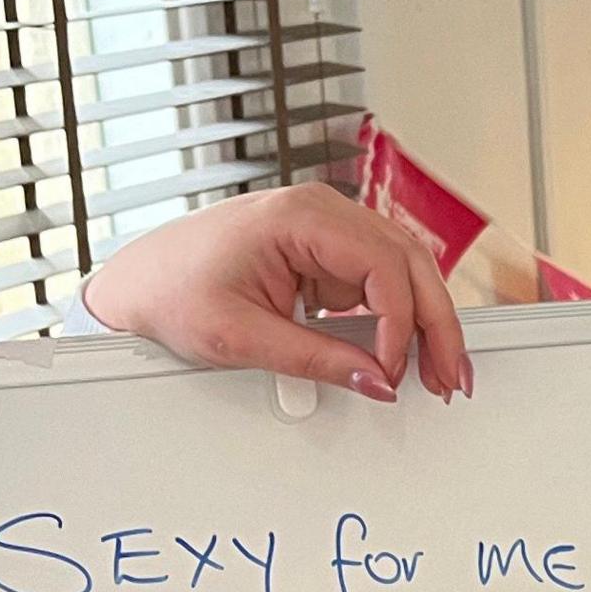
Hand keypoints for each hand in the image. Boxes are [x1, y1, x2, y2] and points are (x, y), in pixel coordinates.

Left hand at [78, 183, 473, 402]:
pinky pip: (378, 281)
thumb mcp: (241, 337)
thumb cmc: (170, 292)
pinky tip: (408, 351)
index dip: (401, 324)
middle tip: (453, 376)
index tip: (392, 370)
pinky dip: (398, 316)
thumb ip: (316, 359)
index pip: (382, 264)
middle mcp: (320, 212)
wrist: (136, 285)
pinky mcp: (322, 253)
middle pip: (409, 260)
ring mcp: (324, 229)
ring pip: (403, 268)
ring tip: (439, 370)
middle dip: (437, 322)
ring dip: (425, 319)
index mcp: (298, 216)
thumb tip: (376, 379)